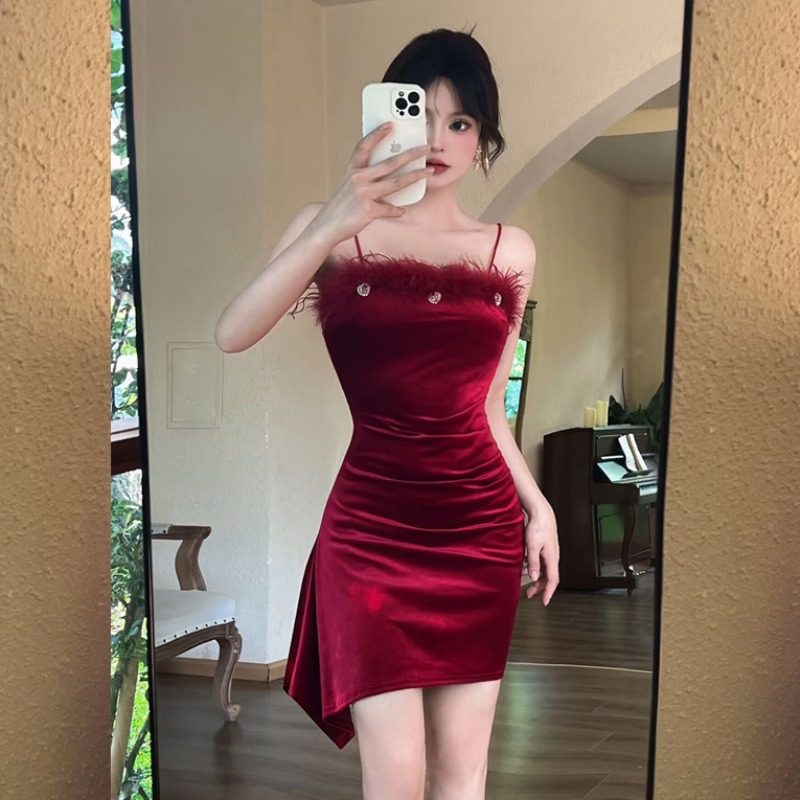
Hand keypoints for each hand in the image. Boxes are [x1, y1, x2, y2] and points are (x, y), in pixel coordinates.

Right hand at [311, 122, 432, 242]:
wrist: (326, 227)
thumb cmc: (339, 208)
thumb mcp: (347, 187)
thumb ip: (363, 178)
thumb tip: (387, 175)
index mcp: (352, 170)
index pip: (364, 146)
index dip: (377, 134)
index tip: (390, 125)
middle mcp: (358, 179)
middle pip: (390, 162)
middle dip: (411, 153)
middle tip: (426, 148)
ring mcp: (364, 194)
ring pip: (396, 182)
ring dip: (415, 176)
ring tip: (428, 171)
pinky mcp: (369, 210)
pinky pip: (390, 209)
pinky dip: (397, 211)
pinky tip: (401, 211)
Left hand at [521, 505, 559, 605]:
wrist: (542, 513)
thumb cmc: (538, 527)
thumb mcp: (532, 546)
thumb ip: (533, 563)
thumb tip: (535, 578)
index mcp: (552, 559)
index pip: (553, 580)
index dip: (549, 592)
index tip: (544, 602)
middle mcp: (553, 557)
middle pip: (548, 577)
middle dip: (540, 588)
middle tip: (530, 595)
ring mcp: (549, 553)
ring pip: (544, 570)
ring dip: (536, 578)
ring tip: (525, 581)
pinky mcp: (545, 548)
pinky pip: (541, 563)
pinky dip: (534, 568)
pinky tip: (525, 567)